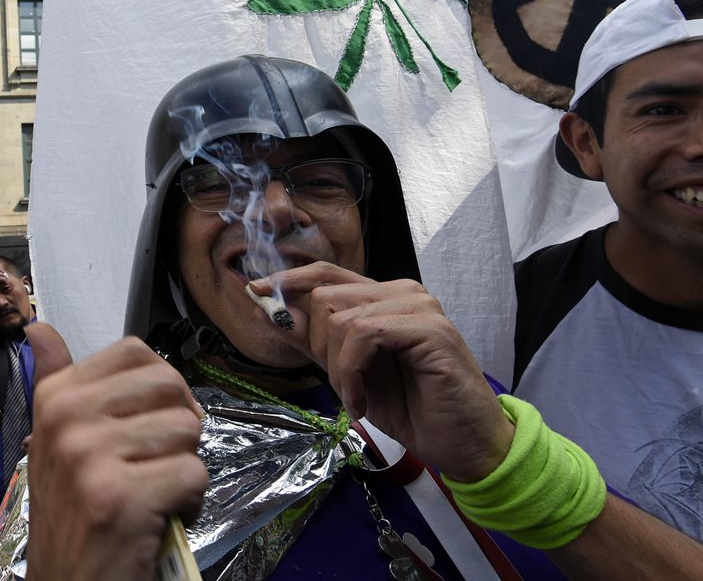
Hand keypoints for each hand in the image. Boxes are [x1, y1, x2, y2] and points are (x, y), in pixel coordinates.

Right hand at [25, 331, 208, 580]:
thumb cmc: (72, 515)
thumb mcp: (54, 443)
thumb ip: (56, 382)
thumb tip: (39, 328)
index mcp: (54, 398)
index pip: (135, 352)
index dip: (159, 388)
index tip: (145, 424)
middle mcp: (67, 419)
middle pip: (169, 386)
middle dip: (178, 428)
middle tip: (154, 464)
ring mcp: (91, 457)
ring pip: (187, 430)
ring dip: (183, 469)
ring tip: (152, 494)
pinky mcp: (121, 497)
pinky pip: (194, 474)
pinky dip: (190, 503)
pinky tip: (158, 519)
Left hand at [252, 263, 513, 481]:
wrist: (463, 445)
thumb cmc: (412, 409)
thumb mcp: (348, 374)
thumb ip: (315, 342)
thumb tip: (273, 311)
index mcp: (384, 297)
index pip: (326, 273)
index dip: (287, 281)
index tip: (254, 292)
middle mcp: (402, 292)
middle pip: (325, 297)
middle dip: (317, 347)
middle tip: (340, 387)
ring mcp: (419, 306)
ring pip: (341, 317)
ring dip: (336, 368)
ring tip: (356, 398)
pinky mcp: (430, 327)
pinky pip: (364, 335)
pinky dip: (352, 373)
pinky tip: (363, 402)